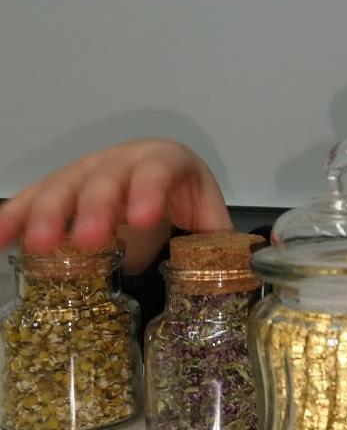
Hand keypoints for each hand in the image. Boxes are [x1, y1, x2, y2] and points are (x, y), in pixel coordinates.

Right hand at [0, 139, 230, 272]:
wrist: (154, 171)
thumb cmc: (181, 194)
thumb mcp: (205, 211)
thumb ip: (218, 237)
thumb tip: (241, 268)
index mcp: (164, 162)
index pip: (158, 170)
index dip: (150, 191)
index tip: (145, 217)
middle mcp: (120, 161)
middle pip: (105, 179)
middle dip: (96, 208)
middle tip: (90, 240)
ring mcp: (84, 173)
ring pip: (64, 187)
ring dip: (49, 214)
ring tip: (42, 246)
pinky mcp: (57, 189)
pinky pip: (31, 200)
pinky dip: (13, 217)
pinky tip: (0, 238)